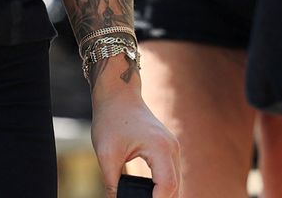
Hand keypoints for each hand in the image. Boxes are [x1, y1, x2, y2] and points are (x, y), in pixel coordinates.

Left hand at [90, 73, 180, 197]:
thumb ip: (112, 182)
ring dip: (164, 195)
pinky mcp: (167, 147)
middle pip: (174, 187)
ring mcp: (172, 147)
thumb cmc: (111, 118)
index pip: (166, 186)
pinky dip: (164, 186)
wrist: (118, 93)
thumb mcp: (106, 154)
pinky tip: (153, 196)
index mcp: (160, 148)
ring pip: (175, 181)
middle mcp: (171, 148)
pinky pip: (171, 173)